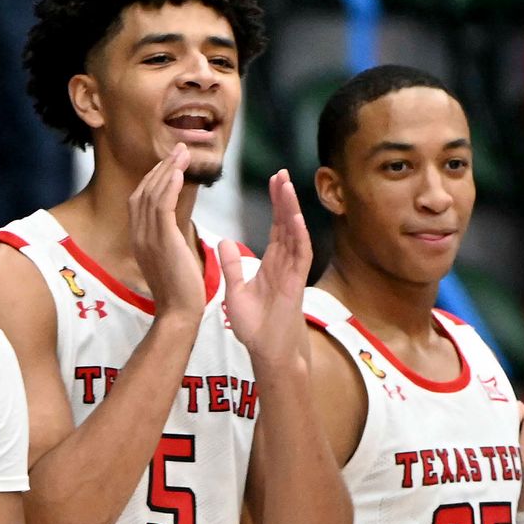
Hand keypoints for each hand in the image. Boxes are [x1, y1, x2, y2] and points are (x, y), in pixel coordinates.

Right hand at [128, 144, 206, 323]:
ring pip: (153, 195)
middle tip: (180, 148)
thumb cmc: (180, 291)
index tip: (172, 162)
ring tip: (183, 152)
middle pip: (144, 191)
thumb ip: (168, 239)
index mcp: (139, 239)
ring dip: (168, 170)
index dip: (155, 178)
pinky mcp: (162, 242)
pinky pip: (162, 207)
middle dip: (162, 167)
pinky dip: (169, 186)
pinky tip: (179, 172)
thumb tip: (175, 228)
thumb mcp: (170, 258)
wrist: (179, 314)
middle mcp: (139, 236)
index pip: (141, 199)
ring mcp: (148, 239)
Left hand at [221, 170, 313, 368]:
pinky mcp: (296, 282)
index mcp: (272, 262)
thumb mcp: (236, 290)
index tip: (272, 181)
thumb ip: (232, 265)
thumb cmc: (255, 326)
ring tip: (287, 185)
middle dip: (284, 198)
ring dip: (291, 209)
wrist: (267, 351)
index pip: (275, 227)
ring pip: (295, 233)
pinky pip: (300, 254)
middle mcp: (286, 262)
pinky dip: (298, 234)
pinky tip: (294, 216)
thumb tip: (224, 242)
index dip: (275, 204)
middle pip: (286, 223)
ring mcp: (293, 271)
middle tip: (281, 172)